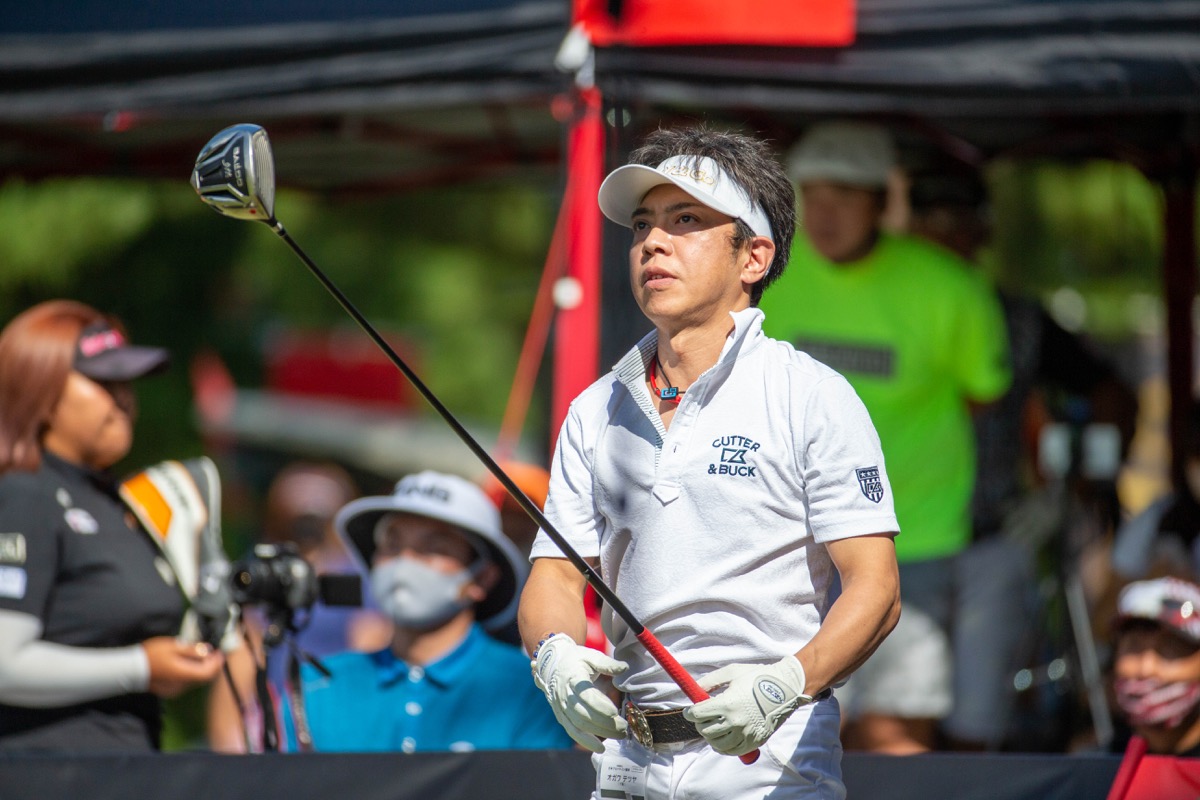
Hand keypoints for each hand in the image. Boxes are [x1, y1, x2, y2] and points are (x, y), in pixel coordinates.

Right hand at [142, 637, 224, 697]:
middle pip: (204, 678)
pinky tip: (189, 664)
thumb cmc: (152, 654)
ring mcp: (176, 691)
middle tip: (213, 652)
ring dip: (202, 669)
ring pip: (196, 681)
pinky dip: (192, 673)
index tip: (220, 652)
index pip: (208, 673)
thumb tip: (208, 651)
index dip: (217, 663)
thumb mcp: (173, 646)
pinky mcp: (170, 691)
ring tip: (202, 656)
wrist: (131, 669)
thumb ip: (192, 650)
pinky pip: (187, 683)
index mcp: (184, 674)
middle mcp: (182, 686)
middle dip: (211, 665)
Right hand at [532, 633, 627, 752]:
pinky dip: (585, 741)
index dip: (600, 705)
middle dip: (605, 723)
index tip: (615, 711)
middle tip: (624, 726)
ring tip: (619, 735)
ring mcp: (561, 708)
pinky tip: (600, 748)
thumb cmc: (575, 660)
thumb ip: (607, 663)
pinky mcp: (561, 717)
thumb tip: (624, 668)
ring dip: (600, 733)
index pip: (586, 695)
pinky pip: (572, 732)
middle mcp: (565, 695)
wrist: (551, 665)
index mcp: (573, 678)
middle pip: (584, 714)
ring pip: (579, 725)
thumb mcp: (590, 656)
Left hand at [683, 655, 811, 755]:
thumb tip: (694, 690)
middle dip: (699, 723)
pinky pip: (732, 751)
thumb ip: (710, 681)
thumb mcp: (731, 672)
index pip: (698, 714)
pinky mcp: (754, 742)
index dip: (689, 713)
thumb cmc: (756, 677)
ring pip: (716, 744)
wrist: (785, 688)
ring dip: (710, 736)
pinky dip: (723, 747)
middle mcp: (735, 722)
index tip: (688, 711)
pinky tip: (722, 739)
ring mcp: (745, 734)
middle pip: (705, 730)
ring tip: (712, 727)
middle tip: (701, 717)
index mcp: (727, 703)